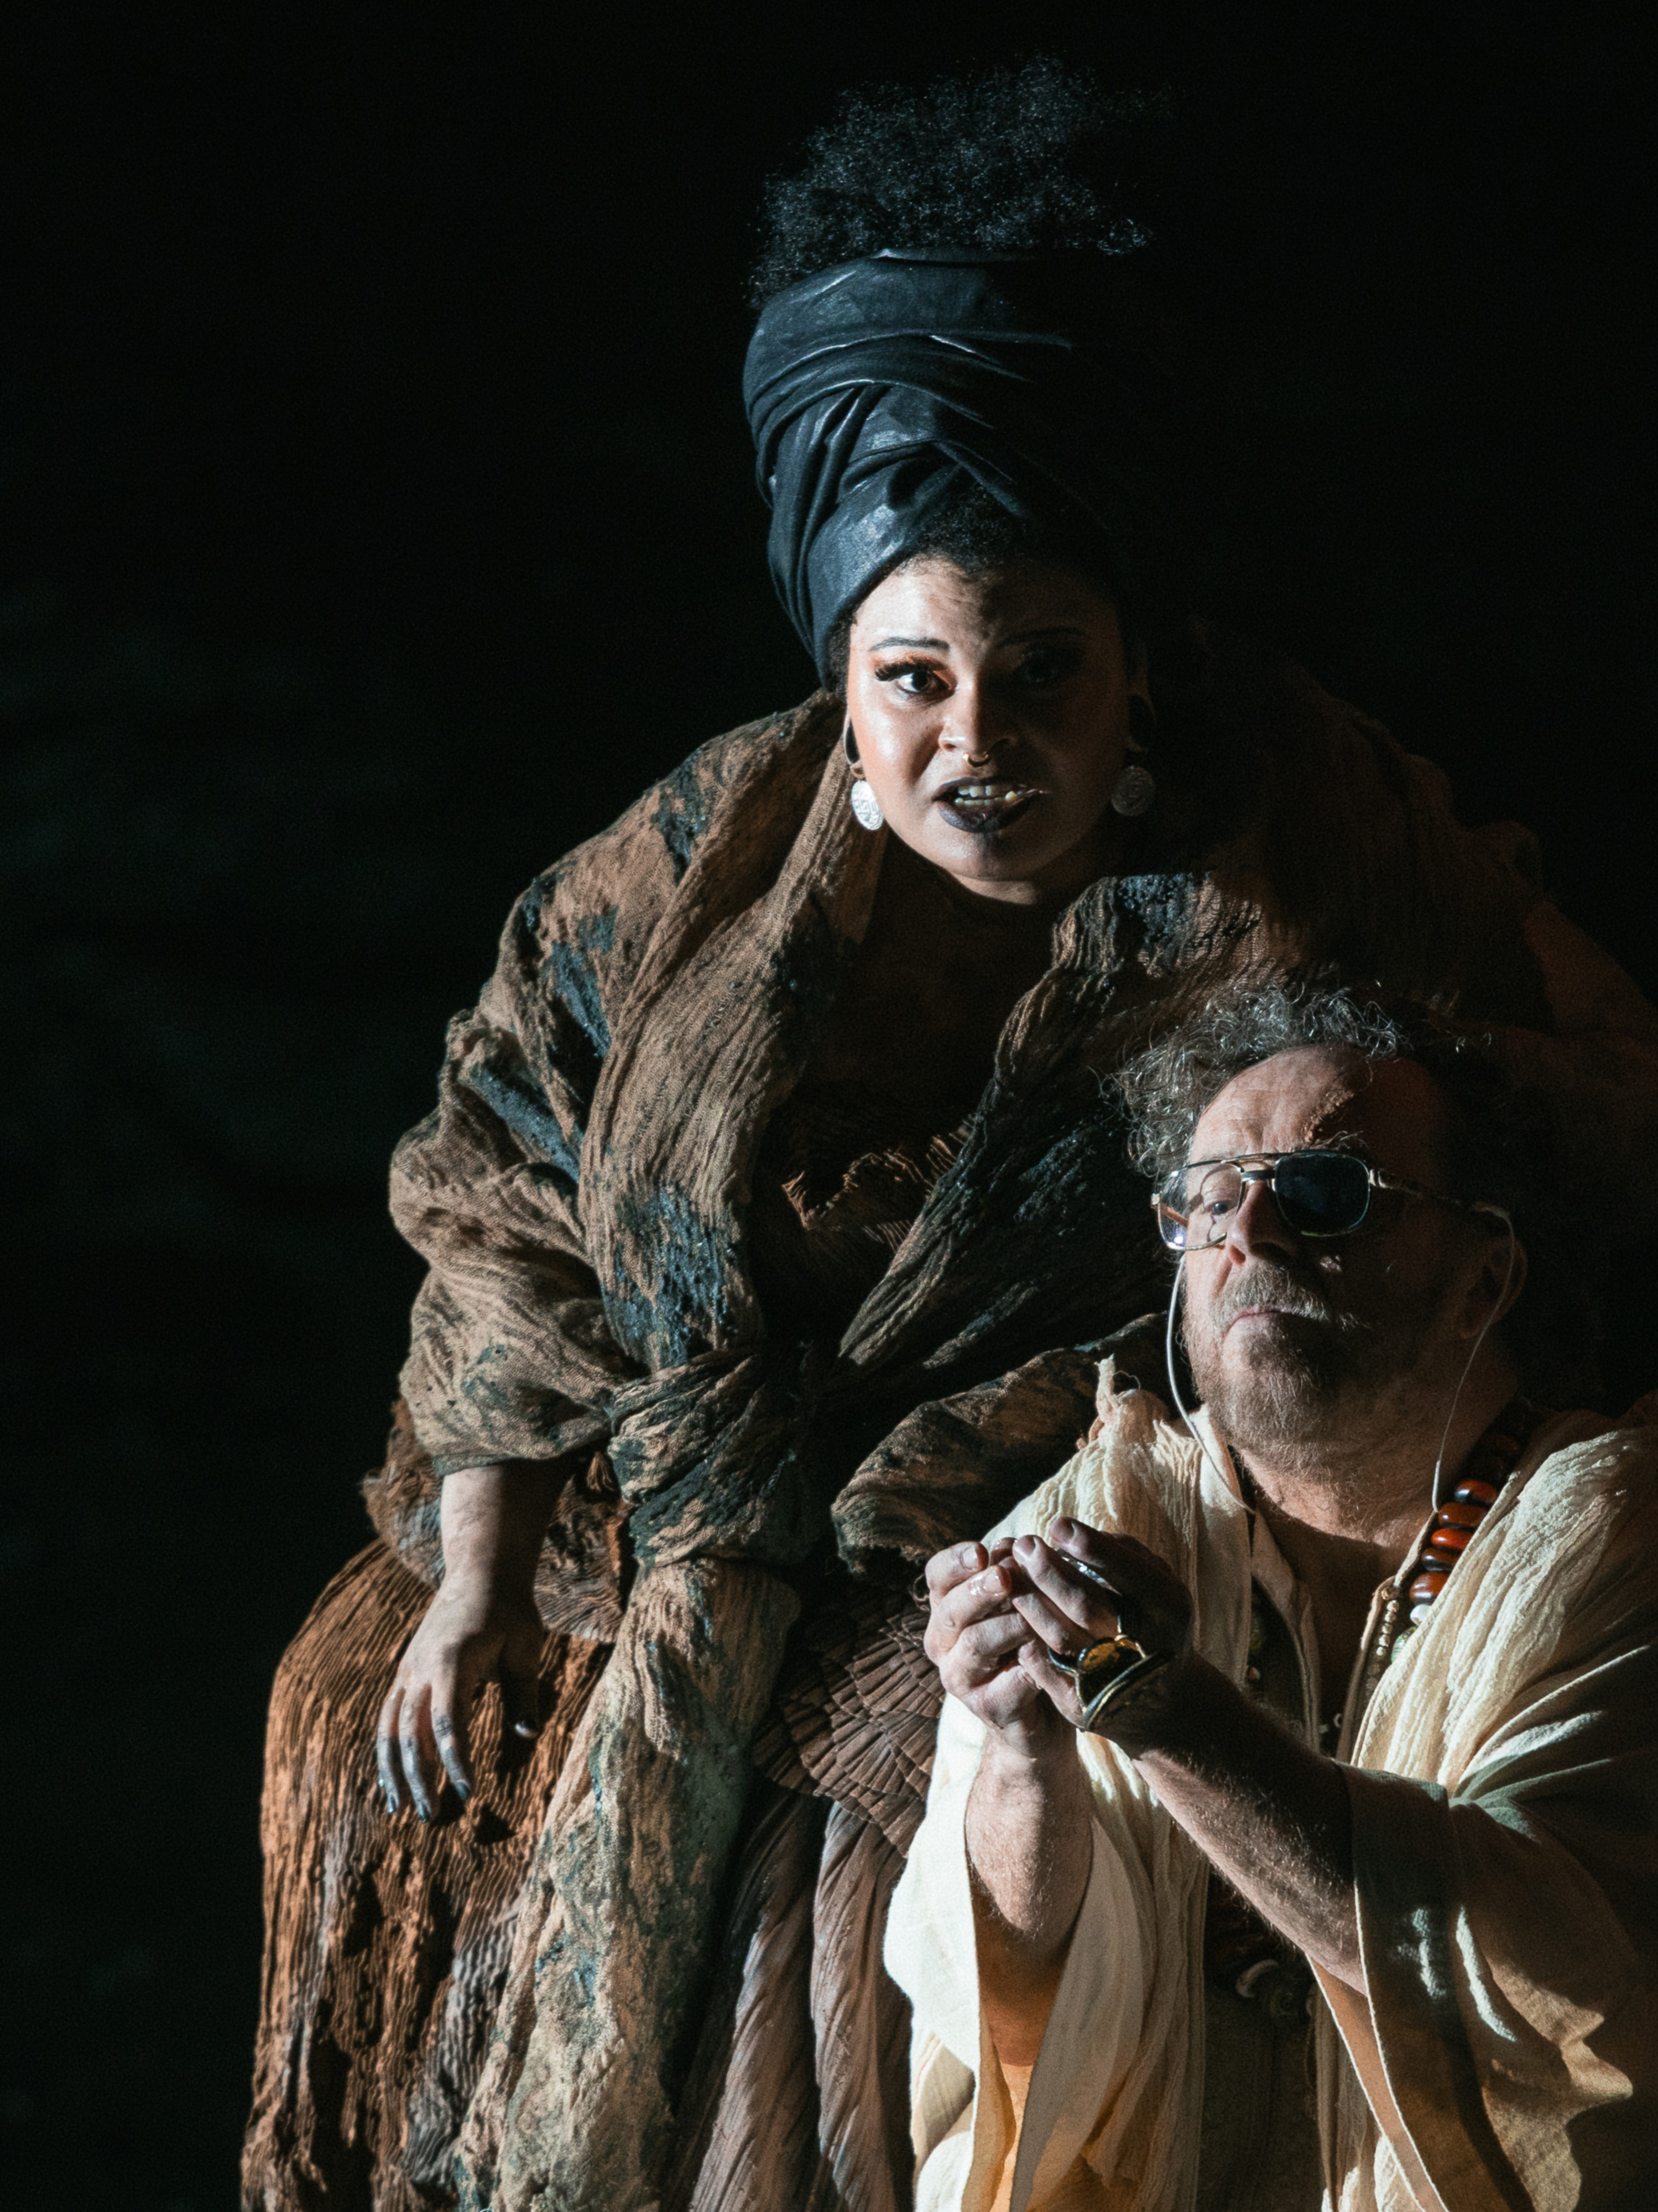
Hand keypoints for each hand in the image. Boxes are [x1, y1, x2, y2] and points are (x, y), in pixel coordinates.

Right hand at [376, 1575, 546, 1818]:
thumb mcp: (526, 1646)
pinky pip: (388, 1716)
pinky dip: (386, 1750)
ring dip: (394, 1770)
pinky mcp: (405, 1671)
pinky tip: (391, 1780)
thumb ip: (525, 1692)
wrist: (479, 1570)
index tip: (469, 1795)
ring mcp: (408, 1668)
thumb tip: (528, 1737)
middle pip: (412, 1731)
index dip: (457, 1760)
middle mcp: (422, 1666)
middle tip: (432, 1817)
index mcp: (453, 1659)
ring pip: (391, 1727)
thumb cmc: (510, 1610)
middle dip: (421, 1777)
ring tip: (399, 1810)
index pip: (451, 1721)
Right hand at [923, 1537, 1070, 1755]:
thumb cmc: (1025, 1642)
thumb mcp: (1018, 1603)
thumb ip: (1011, 1575)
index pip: (937, 1575)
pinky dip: (1024, 1673)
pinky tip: (1043, 1662)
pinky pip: (1003, 1688)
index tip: (980, 1551)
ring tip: (1034, 1621)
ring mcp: (960, 1677)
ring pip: (975, 1645)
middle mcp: (943, 1641)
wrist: (1038, 1711)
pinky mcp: (985, 1708)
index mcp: (947, 1607)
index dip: (956, 1561)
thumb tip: (1010, 1545)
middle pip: (950, 1609)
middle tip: (1004, 1577)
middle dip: (978, 1591)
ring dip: (1007, 1628)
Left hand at [1008, 1517, 1198, 1749]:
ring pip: (1064, 1640)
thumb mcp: (1155, 1583)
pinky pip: (1049, 1672)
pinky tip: (1010, 1616)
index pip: (1130, 1573)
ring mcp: (1116, 1680)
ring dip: (1031, 1605)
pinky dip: (1028, 1642)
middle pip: (1089, 1606)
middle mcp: (1147, 1646)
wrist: (1163, 1699)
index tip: (1056, 1524)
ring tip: (1009, 1574)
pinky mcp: (1087, 1706)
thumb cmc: (1153, 1620)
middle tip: (1023, 1545)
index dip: (1092, 1548)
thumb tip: (1067, 1532)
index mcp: (1169, 1608)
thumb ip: (1121, 1555)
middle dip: (1050, 1573)